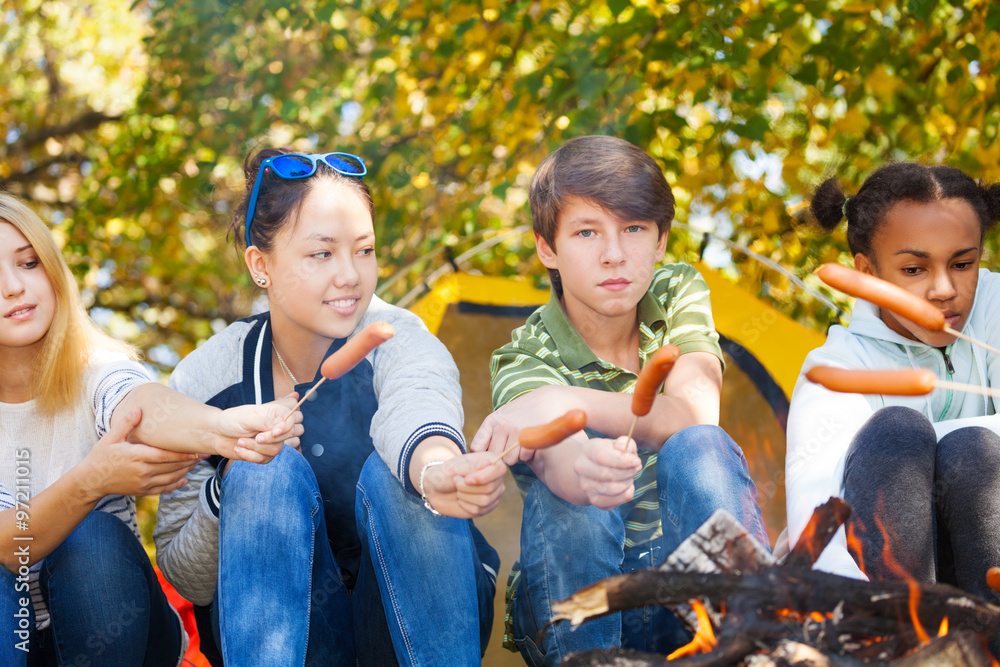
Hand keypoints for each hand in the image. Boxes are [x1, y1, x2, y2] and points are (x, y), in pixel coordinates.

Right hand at [79, 408, 204, 499]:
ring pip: (171, 478)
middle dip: (190, 461)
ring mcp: (143, 483)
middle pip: (172, 467)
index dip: (183, 454)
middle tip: (205, 454)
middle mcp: (142, 471)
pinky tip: (185, 480)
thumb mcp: (111, 438)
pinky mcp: (142, 491)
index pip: (166, 455)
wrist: (90, 480)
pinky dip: (176, 485)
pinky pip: (163, 489)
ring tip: (198, 463)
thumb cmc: (101, 456)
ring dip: (186, 471)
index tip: (197, 450)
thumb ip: (126, 424)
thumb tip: (138, 409)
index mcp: (136, 456)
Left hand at [214, 392, 303, 463]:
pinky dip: (250, 456)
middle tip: (256, 437)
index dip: (286, 427)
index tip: (274, 432)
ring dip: (255, 448)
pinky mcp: (264, 454)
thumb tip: (281, 424)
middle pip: (288, 436)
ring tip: (241, 442)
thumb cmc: (231, 421)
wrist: (217, 434)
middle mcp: (276, 427)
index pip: (292, 419)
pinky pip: (265, 459)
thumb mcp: (246, 418)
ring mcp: (271, 441)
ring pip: (276, 450)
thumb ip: (265, 422)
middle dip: (270, 440)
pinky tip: (240, 449)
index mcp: (274, 413)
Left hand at [420, 453, 506, 518]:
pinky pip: (479, 510)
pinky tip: (461, 499)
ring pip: (484, 500)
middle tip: (456, 481)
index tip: (466, 479)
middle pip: (489, 487)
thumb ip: (470, 467)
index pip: (499, 469)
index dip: (483, 477)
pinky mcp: (487, 507)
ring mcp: (493, 493)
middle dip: (467, 487)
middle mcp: (495, 477)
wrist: (436, 490)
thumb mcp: (454, 467)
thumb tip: (487, 463)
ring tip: (458, 490)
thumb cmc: (445, 474)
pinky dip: (465, 505)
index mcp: (489, 461)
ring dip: (465, 496)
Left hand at [469, 386, 578, 466]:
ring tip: (522, 444)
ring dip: (516, 457)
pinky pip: (523, 458)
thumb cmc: (525, 411)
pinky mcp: (530, 438)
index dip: (482, 455)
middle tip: (511, 449)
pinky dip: (527, 455)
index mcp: (492, 420)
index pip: (477, 447)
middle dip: (502, 456)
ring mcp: (516, 431)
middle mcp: (502, 425)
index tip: (489, 456)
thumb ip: (491, 433)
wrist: (550, 400)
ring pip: (508, 460)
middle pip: (494, 456)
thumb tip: (477, 456)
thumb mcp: (504, 416)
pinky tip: (531, 444)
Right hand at [573, 435, 640, 509]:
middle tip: (636, 468)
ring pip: (613, 489)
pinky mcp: (594, 500)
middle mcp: (581, 467)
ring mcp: (586, 485)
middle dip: (628, 472)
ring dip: (628, 482)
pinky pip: (616, 501)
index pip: (601, 457)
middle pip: (607, 475)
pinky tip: (627, 486)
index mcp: (587, 449)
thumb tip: (623, 448)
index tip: (636, 461)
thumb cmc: (613, 453)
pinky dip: (627, 494)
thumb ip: (625, 443)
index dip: (622, 461)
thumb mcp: (620, 444)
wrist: (599, 468)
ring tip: (630, 476)